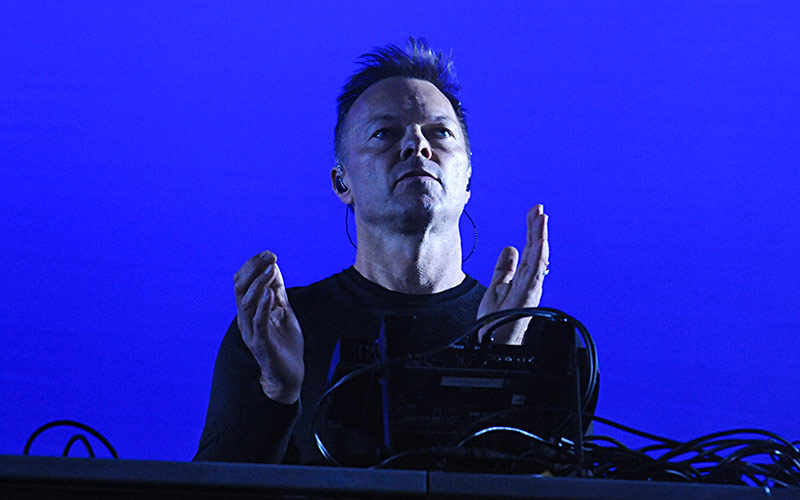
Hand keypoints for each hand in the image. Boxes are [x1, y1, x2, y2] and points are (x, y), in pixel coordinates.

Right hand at [234, 251, 303, 403]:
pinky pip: (258, 323)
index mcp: (249, 311)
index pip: (242, 283)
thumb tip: (274, 267)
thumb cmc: (284, 344)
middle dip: (253, 270)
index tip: (268, 253)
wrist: (288, 375)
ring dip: (259, 285)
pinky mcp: (261, 344)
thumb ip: (278, 292)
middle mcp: (245, 319)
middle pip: (240, 289)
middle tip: (269, 256)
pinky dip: (263, 306)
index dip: (252, 266)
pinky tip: (271, 294)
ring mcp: (252, 332)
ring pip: (247, 304)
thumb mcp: (283, 312)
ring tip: (270, 270)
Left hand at [477, 204, 548, 343]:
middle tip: (538, 208)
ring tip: (542, 219)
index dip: (531, 230)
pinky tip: (540, 244)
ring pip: (538, 259)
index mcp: (523, 278)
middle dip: (537, 229)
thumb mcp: (497, 287)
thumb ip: (504, 268)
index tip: (533, 212)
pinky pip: (535, 275)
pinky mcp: (526, 298)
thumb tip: (509, 247)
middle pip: (535, 250)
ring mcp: (529, 290)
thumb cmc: (495, 322)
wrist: (492, 345)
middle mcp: (529, 282)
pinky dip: (539, 258)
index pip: (529, 249)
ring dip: (540, 238)